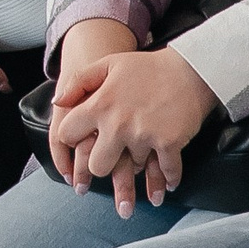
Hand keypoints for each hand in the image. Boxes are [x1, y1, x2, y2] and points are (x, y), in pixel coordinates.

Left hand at [48, 45, 217, 216]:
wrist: (190, 69)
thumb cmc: (147, 67)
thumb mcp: (107, 65)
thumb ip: (78, 82)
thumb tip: (58, 102)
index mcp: (99, 105)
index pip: (67, 134)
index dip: (71, 139)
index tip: (79, 141)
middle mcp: (118, 124)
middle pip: (97, 165)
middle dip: (101, 165)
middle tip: (109, 159)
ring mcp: (143, 135)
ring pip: (132, 169)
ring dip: (138, 166)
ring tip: (142, 160)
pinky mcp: (169, 143)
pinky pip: (166, 171)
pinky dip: (167, 178)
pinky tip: (166, 182)